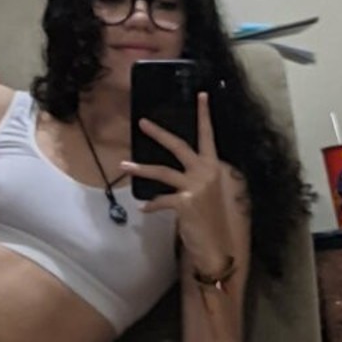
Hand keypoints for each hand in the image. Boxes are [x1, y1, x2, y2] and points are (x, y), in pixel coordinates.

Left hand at [121, 93, 243, 273]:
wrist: (217, 247)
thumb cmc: (212, 219)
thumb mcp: (209, 193)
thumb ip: (198, 177)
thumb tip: (178, 169)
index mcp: (215, 167)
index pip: (209, 136)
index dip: (205, 116)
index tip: (201, 95)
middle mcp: (207, 173)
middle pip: (180, 146)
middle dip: (160, 134)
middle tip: (143, 123)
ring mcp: (196, 187)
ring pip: (162, 171)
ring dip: (141, 167)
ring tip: (124, 165)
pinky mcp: (185, 203)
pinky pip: (160, 199)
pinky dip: (151, 204)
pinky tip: (145, 208)